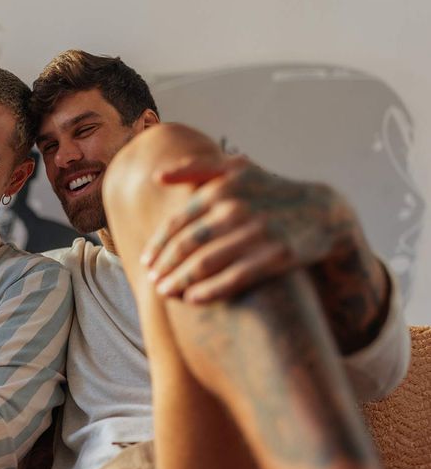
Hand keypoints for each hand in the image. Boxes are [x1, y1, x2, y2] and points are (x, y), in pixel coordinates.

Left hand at [139, 154, 359, 302]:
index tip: (146, 262)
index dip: (157, 245)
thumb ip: (195, 169)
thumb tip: (157, 177)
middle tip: (153, 281)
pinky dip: (209, 291)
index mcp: (220, 188)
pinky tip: (192, 299)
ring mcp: (256, 233)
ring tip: (166, 292)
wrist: (323, 211)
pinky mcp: (276, 256)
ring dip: (179, 281)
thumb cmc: (269, 191)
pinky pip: (233, 278)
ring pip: (205, 263)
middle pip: (186, 245)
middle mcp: (235, 209)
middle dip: (165, 266)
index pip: (177, 223)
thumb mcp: (236, 169)